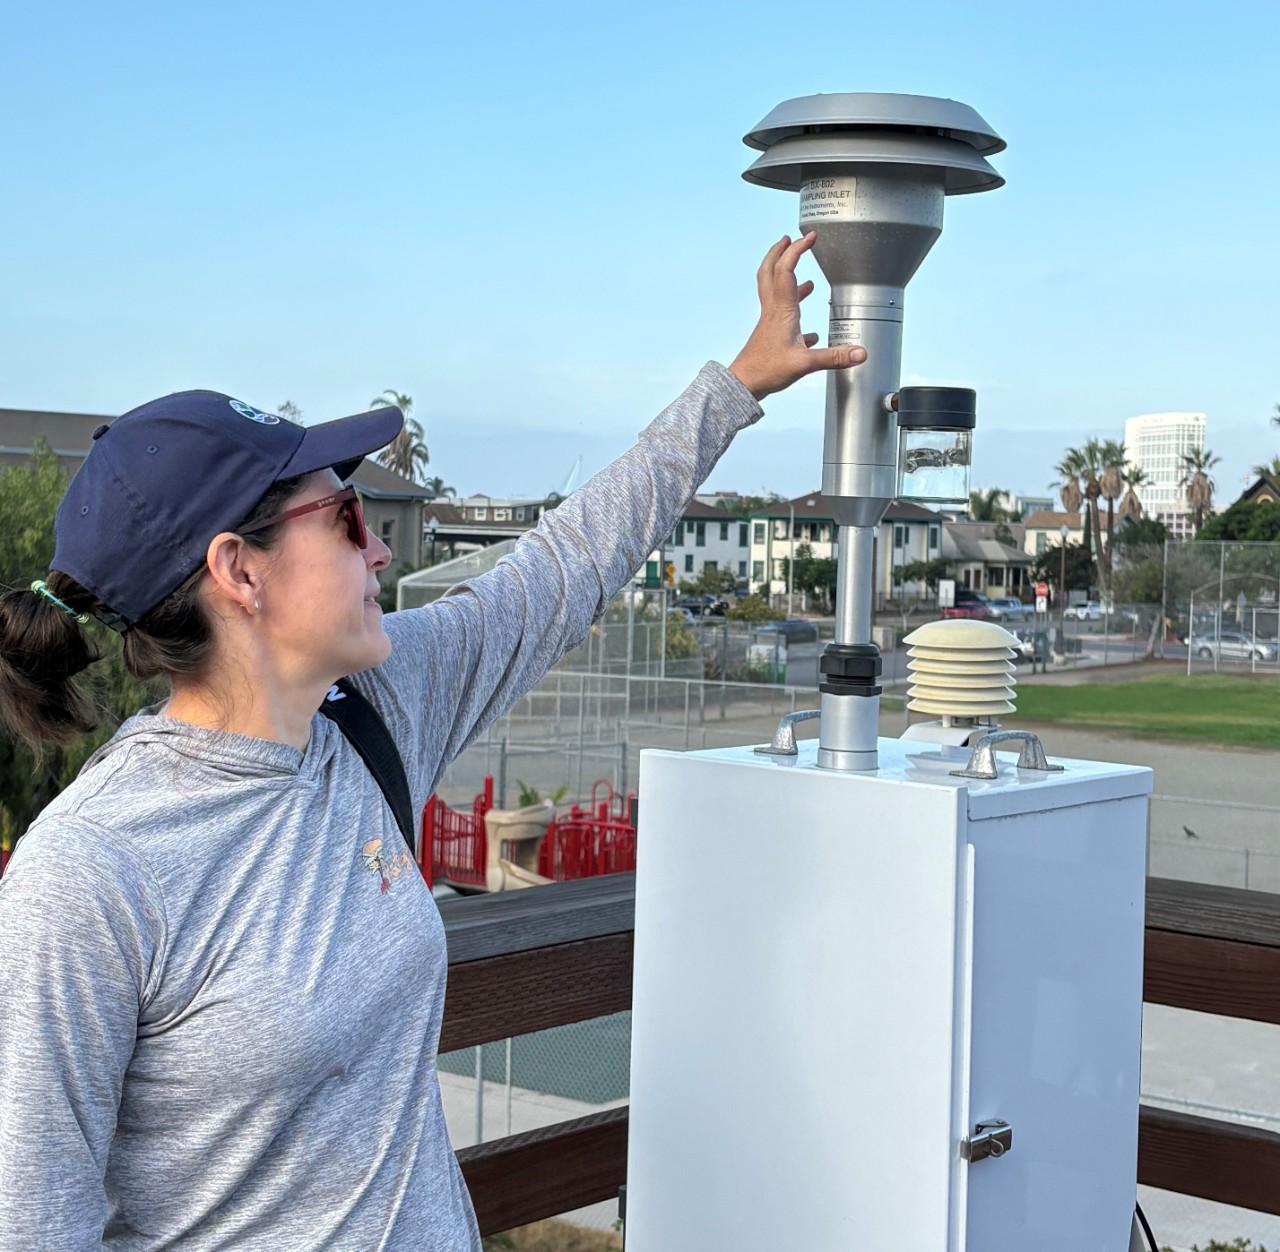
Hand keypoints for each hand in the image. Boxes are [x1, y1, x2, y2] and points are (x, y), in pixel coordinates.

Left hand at [728, 233, 866, 401]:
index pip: (787, 269)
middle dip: (779, 252)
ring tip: (801, 276)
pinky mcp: (769, 334)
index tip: (810, 237)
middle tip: (789, 239)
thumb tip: (860, 353)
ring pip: (774, 291)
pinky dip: (793, 313)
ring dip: (786, 278)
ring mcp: (770, 322)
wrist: (744, 384)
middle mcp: (773, 311)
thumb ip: (834, 357)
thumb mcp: (805, 364)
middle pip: (770, 272)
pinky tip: (808, 331)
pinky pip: (781, 316)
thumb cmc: (766, 371)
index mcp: (782, 310)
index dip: (798, 250)